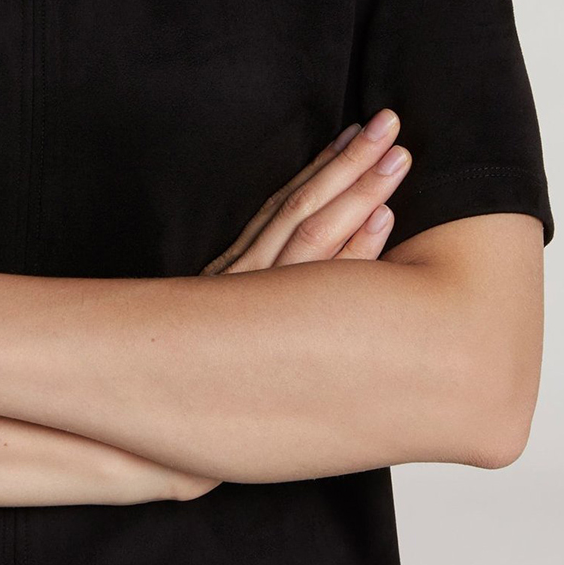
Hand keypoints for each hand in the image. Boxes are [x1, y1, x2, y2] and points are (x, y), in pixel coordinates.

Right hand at [170, 109, 408, 501]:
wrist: (166, 441)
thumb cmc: (206, 383)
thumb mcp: (225, 325)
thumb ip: (255, 292)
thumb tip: (304, 263)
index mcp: (240, 269)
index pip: (286, 202)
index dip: (323, 164)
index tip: (357, 131)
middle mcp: (251, 278)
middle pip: (305, 206)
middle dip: (351, 163)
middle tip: (389, 123)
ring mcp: (264, 303)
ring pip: (315, 233)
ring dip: (359, 191)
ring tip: (398, 158)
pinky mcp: (279, 332)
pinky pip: (321, 283)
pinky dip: (354, 248)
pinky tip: (384, 221)